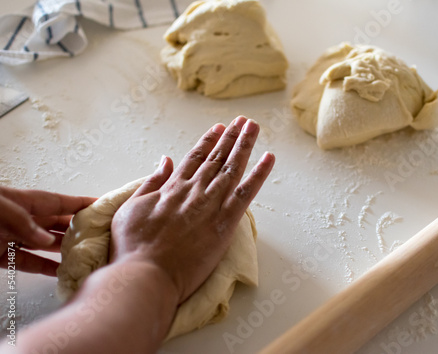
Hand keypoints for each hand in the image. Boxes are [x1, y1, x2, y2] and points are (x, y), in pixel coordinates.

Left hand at [0, 187, 95, 275]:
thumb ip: (22, 222)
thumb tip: (48, 240)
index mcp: (20, 202)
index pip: (59, 202)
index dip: (82, 204)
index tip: (103, 206)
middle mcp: (19, 220)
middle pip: (56, 223)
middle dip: (80, 228)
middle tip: (101, 235)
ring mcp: (9, 238)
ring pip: (44, 244)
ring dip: (64, 249)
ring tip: (85, 254)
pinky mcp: (0, 256)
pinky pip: (27, 262)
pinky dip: (43, 267)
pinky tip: (58, 271)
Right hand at [111, 116, 274, 303]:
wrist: (145, 274)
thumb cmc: (133, 246)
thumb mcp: (131, 206)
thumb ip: (151, 182)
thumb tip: (164, 159)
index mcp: (172, 187)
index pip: (195, 157)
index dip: (209, 141)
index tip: (220, 128)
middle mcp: (194, 190)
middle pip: (217, 158)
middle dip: (231, 137)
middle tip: (243, 121)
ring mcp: (210, 205)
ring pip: (232, 168)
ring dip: (245, 145)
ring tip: (253, 127)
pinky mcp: (224, 224)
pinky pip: (246, 194)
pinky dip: (259, 175)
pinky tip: (269, 158)